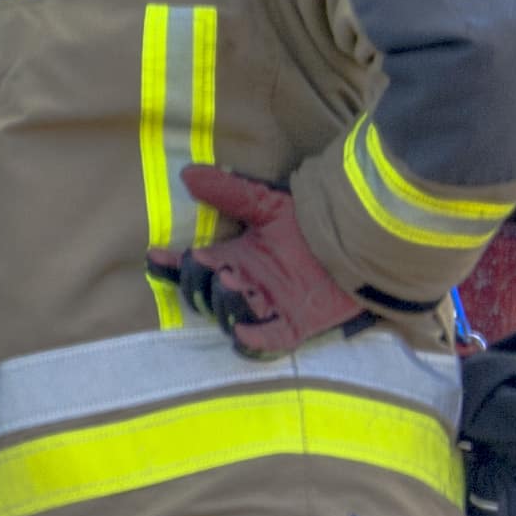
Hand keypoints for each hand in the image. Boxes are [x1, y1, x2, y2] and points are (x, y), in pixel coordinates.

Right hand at [153, 165, 362, 354]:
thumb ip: (230, 192)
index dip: (172, 265)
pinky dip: (254, 341)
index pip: (193, 268)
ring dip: (226, 304)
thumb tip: (188, 174)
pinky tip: (243, 332)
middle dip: (202, 284)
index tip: (157, 255)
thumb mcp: (268, 204)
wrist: (358, 238)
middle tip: (214, 267)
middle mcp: (246, 285)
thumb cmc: (313, 220)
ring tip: (234, 282)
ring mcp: (268, 308)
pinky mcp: (295, 325)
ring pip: (230, 317)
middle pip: (206, 295)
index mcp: (235, 259)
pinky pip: (267, 341)